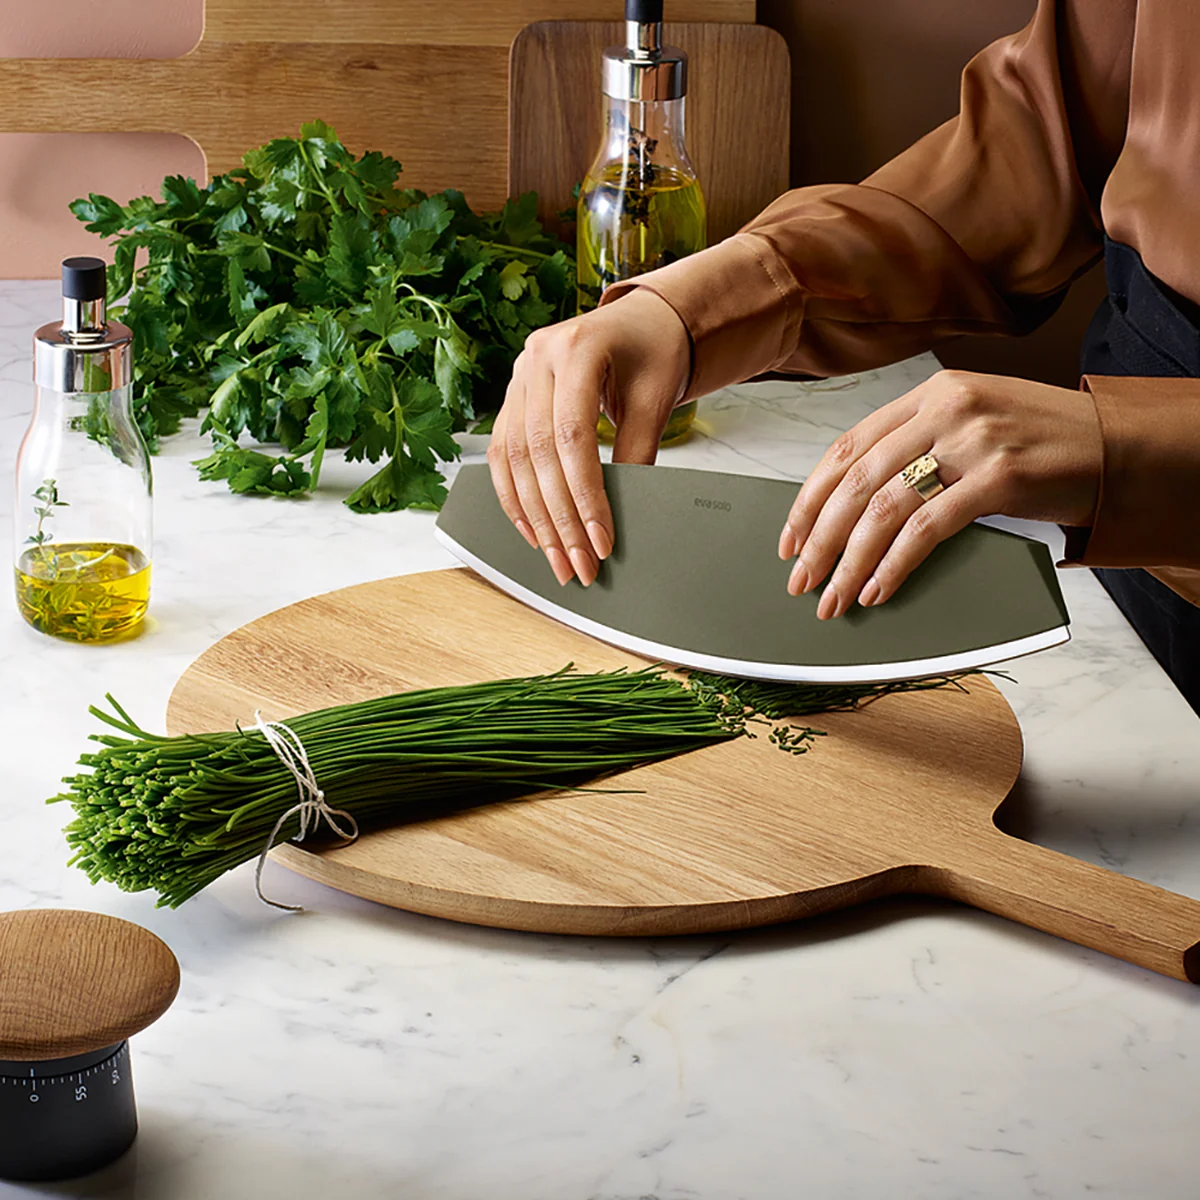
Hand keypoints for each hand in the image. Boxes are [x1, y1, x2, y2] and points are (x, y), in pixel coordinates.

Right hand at [487, 289, 689, 585]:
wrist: (642, 321)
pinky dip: (515, 496)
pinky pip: (503, 453)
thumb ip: (637, 451)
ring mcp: (519, 375)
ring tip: (556, 557)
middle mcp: (537, 358)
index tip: (600, 539)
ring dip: (534, 516)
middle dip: (559, 517)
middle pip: (538, 452)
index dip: (584, 494)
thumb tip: (622, 512)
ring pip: (514, 458)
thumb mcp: (655, 398)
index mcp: (577, 348)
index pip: (571, 435)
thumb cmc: (654, 350)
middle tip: (578, 563)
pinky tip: (531, 529)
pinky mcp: (513, 396)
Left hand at [777, 369, 1103, 617]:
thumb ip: (919, 447)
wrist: (1119, 447)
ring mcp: (973, 441)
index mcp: (930, 394)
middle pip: (855, 481)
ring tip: (833, 596)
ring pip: (882, 508)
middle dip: (819, 538)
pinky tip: (877, 590)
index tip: (789, 536)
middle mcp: (946, 409)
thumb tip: (854, 505)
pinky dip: (894, 566)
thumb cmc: (1041, 443)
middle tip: (800, 578)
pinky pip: (926, 530)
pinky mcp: (1000, 478)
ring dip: (848, 562)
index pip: (847, 446)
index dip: (809, 497)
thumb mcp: (972, 425)